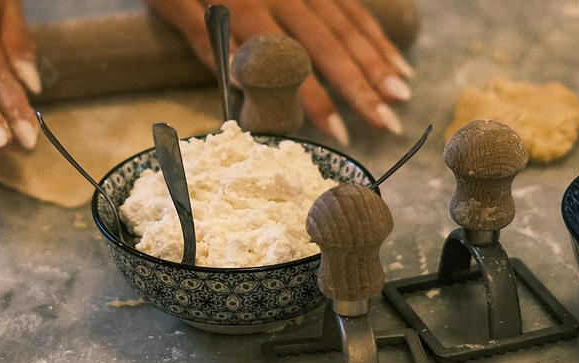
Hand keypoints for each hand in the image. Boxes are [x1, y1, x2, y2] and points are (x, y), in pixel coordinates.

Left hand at [145, 0, 413, 144]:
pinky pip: (352, 6)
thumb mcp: (174, 3)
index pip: (292, 65)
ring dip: (379, 60)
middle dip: (364, 87)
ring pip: (350, 24)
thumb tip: (237, 73)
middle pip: (333, 46)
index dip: (319, 102)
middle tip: (391, 123)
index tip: (341, 134)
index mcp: (250, 7)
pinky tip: (393, 54)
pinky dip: (374, 32)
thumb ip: (202, 36)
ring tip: (404, 92)